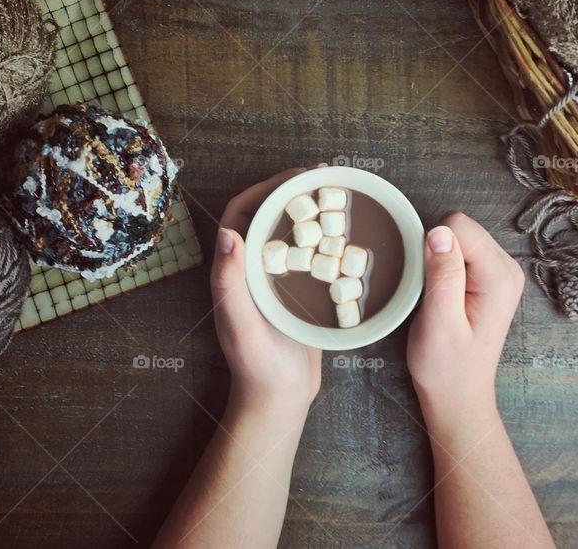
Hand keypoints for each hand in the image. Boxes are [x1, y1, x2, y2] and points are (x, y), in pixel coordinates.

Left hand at [211, 168, 322, 419]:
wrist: (280, 400)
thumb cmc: (257, 366)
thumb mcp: (242, 325)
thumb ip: (231, 283)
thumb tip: (228, 234)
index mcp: (235, 271)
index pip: (241, 214)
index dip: (264, 189)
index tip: (295, 178)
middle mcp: (253, 270)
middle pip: (269, 216)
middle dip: (292, 192)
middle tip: (324, 178)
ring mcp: (276, 281)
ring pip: (290, 233)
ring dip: (310, 211)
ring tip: (338, 196)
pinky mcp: (297, 293)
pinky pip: (309, 256)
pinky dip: (325, 239)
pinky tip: (349, 235)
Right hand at [407, 212, 523, 420]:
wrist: (458, 395)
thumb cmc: (446, 367)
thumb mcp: (440, 323)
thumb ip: (443, 276)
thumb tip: (439, 232)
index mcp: (500, 275)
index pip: (458, 226)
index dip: (432, 248)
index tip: (430, 284)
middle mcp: (506, 267)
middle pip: (459, 228)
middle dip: (435, 254)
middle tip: (433, 296)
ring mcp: (499, 272)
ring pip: (456, 238)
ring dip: (438, 263)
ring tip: (438, 299)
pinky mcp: (487, 278)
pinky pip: (458, 252)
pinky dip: (442, 268)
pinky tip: (442, 297)